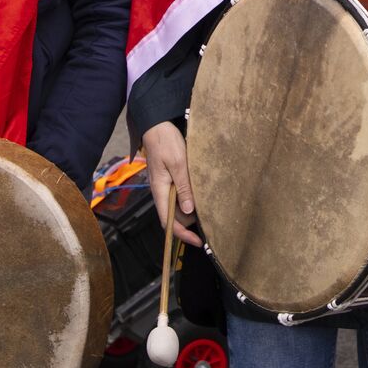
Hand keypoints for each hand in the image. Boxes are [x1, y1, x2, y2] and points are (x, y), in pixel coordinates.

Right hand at [142, 121, 201, 246]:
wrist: (157, 125)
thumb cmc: (166, 142)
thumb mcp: (178, 163)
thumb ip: (183, 187)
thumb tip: (188, 211)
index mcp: (160, 191)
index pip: (168, 222)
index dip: (182, 235)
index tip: (198, 242)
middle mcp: (161, 192)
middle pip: (173, 218)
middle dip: (189, 227)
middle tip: (210, 229)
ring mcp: (165, 186)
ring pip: (177, 208)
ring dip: (190, 214)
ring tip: (210, 215)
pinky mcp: (170, 180)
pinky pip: (179, 196)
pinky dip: (190, 201)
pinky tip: (202, 199)